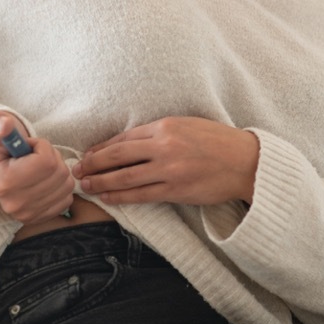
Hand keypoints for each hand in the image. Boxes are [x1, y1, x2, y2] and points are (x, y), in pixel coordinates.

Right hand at [0, 109, 75, 222]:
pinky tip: (44, 180)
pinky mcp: (38, 219)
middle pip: (59, 173)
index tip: (27, 145)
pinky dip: (61, 185)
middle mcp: (14, 204)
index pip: (46, 161)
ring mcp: (26, 215)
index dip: (41, 146)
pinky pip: (67, 198)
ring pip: (66, 184)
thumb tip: (5, 125)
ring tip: (39, 167)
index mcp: (3, 182)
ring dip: (58, 170)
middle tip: (34, 156)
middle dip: (52, 157)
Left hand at [72, 117, 258, 205]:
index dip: (102, 148)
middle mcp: (164, 146)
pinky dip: (121, 197)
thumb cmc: (219, 141)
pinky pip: (141, 195)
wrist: (246, 162)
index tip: (88, 155)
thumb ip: (161, 132)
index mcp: (166, 126)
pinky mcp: (176, 190)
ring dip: (102, 183)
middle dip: (93, 165)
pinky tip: (109, 198)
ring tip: (87, 187)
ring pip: (125, 177)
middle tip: (77, 171)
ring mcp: (169, 169)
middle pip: (118, 156)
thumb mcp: (188, 125)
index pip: (124, 137)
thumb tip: (131, 143)